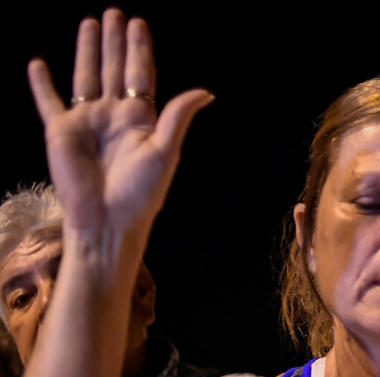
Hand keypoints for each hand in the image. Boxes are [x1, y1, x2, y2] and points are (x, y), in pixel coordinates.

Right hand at [28, 9, 212, 239]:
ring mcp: (86, 121)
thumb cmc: (141, 191)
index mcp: (141, 120)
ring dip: (88, 50)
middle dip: (115, 41)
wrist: (107, 219)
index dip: (139, 50)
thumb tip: (206, 92)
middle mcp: (114, 116)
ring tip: (89, 23)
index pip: (141, 76)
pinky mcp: (60, 131)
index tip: (138, 23)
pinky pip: (48, 101)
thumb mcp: (164, 151)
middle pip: (115, 69)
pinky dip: (42, 84)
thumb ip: (178, 117)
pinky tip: (38, 64)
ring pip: (86, 75)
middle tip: (115, 12)